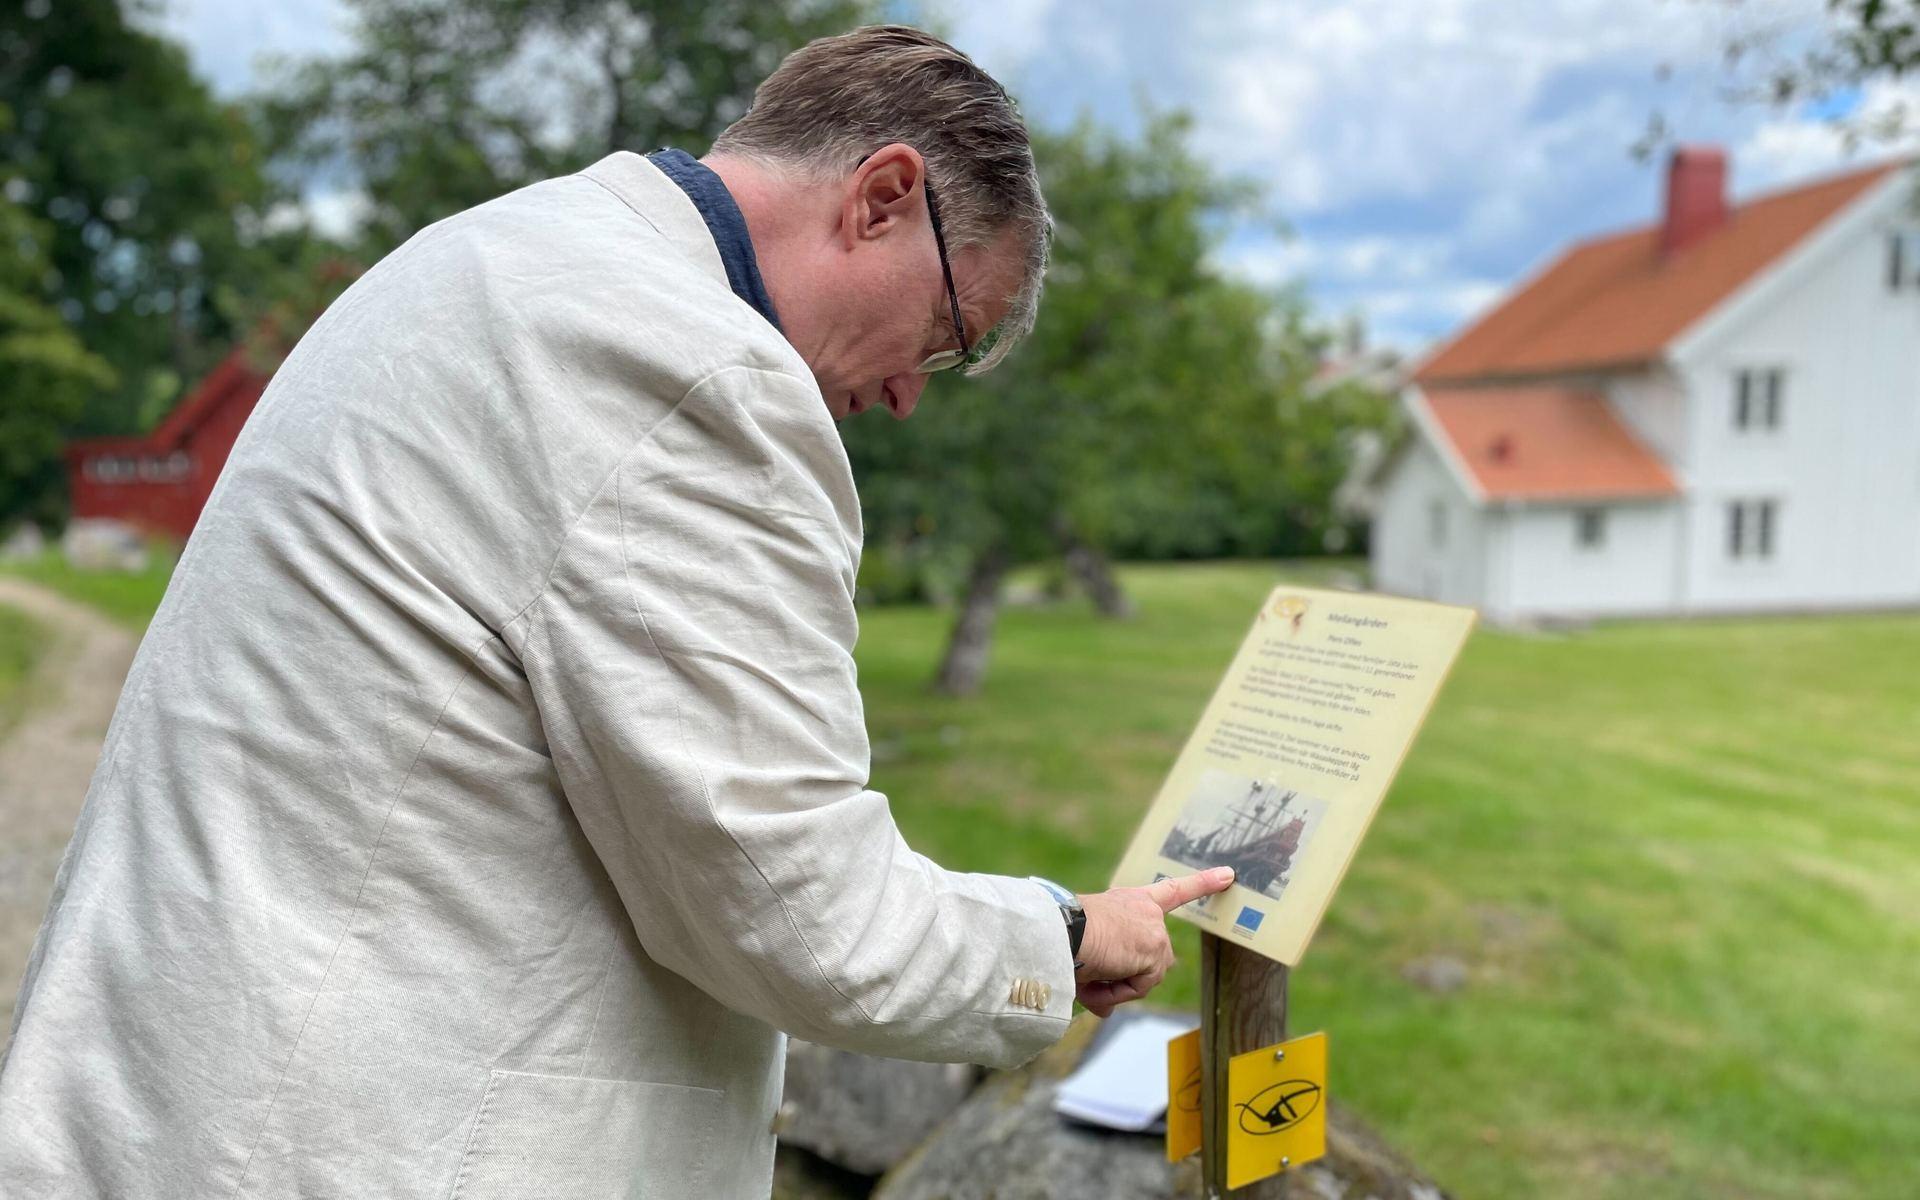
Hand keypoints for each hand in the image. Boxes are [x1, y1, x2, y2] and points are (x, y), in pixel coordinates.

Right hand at [1072, 866, 1235, 1017]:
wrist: (1061, 929)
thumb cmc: (1065, 934)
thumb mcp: (1089, 951)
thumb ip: (1104, 978)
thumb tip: (1106, 1009)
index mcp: (1131, 900)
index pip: (1172, 891)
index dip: (1202, 883)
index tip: (1228, 874)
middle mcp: (1147, 910)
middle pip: (1151, 960)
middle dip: (1123, 978)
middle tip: (1091, 974)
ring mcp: (1154, 930)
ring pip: (1145, 977)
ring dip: (1117, 985)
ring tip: (1091, 972)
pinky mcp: (1154, 949)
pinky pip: (1140, 986)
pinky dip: (1118, 990)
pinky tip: (1100, 976)